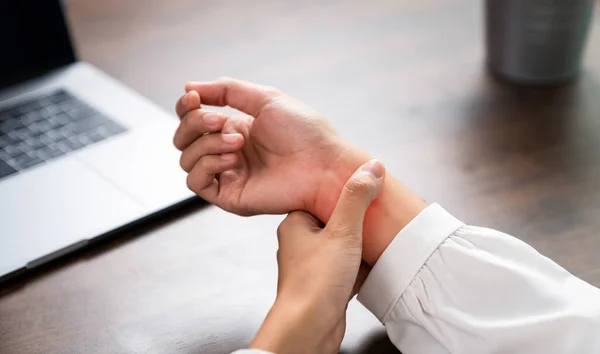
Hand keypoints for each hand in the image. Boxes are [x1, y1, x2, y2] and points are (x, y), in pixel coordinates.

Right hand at [174, 78, 426, 265]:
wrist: (324, 165)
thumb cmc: (305, 133)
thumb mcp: (266, 98)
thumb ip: (227, 90)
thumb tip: (188, 86)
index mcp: (235, 129)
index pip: (192, 119)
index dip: (186, 107)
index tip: (193, 96)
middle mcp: (227, 152)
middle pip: (182, 138)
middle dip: (194, 124)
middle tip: (220, 121)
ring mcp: (227, 175)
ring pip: (186, 159)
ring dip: (206, 144)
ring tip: (238, 142)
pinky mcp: (229, 196)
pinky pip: (196, 182)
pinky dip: (207, 165)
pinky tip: (232, 159)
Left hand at [250, 160, 384, 353]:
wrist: (308, 328)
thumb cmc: (315, 283)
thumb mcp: (343, 231)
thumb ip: (357, 199)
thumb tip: (371, 168)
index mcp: (295, 223)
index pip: (324, 199)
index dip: (348, 199)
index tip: (367, 197)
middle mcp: (300, 243)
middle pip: (337, 223)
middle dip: (359, 226)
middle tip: (375, 224)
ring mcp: (311, 265)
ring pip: (344, 247)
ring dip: (362, 249)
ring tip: (375, 249)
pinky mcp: (323, 285)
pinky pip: (347, 269)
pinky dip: (361, 269)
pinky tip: (372, 270)